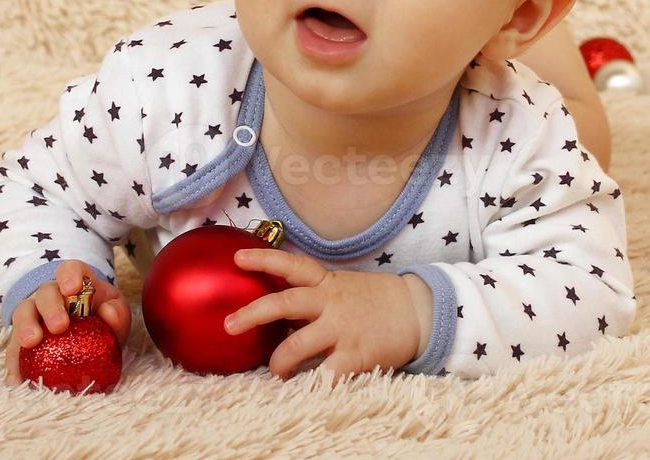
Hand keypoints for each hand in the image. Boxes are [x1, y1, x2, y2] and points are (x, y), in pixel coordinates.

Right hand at [5, 260, 131, 385]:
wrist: (89, 335)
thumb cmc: (102, 318)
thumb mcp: (116, 313)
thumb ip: (117, 313)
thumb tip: (108, 313)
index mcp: (74, 283)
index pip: (70, 269)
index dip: (69, 275)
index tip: (72, 288)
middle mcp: (50, 295)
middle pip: (46, 293)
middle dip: (51, 307)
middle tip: (59, 326)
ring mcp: (33, 315)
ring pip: (23, 313)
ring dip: (25, 326)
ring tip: (30, 343)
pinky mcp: (20, 340)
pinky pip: (14, 350)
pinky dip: (13, 364)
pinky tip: (16, 379)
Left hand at [223, 247, 427, 380]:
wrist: (420, 312)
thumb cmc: (376, 301)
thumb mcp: (344, 287)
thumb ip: (315, 295)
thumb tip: (279, 311)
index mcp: (327, 283)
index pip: (291, 265)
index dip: (263, 260)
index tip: (237, 259)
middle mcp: (330, 302)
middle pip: (285, 303)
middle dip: (253, 313)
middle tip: (229, 324)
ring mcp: (342, 329)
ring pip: (298, 345)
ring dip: (279, 361)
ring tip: (275, 371)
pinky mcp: (356, 354)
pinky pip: (327, 375)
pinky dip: (313, 386)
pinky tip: (306, 391)